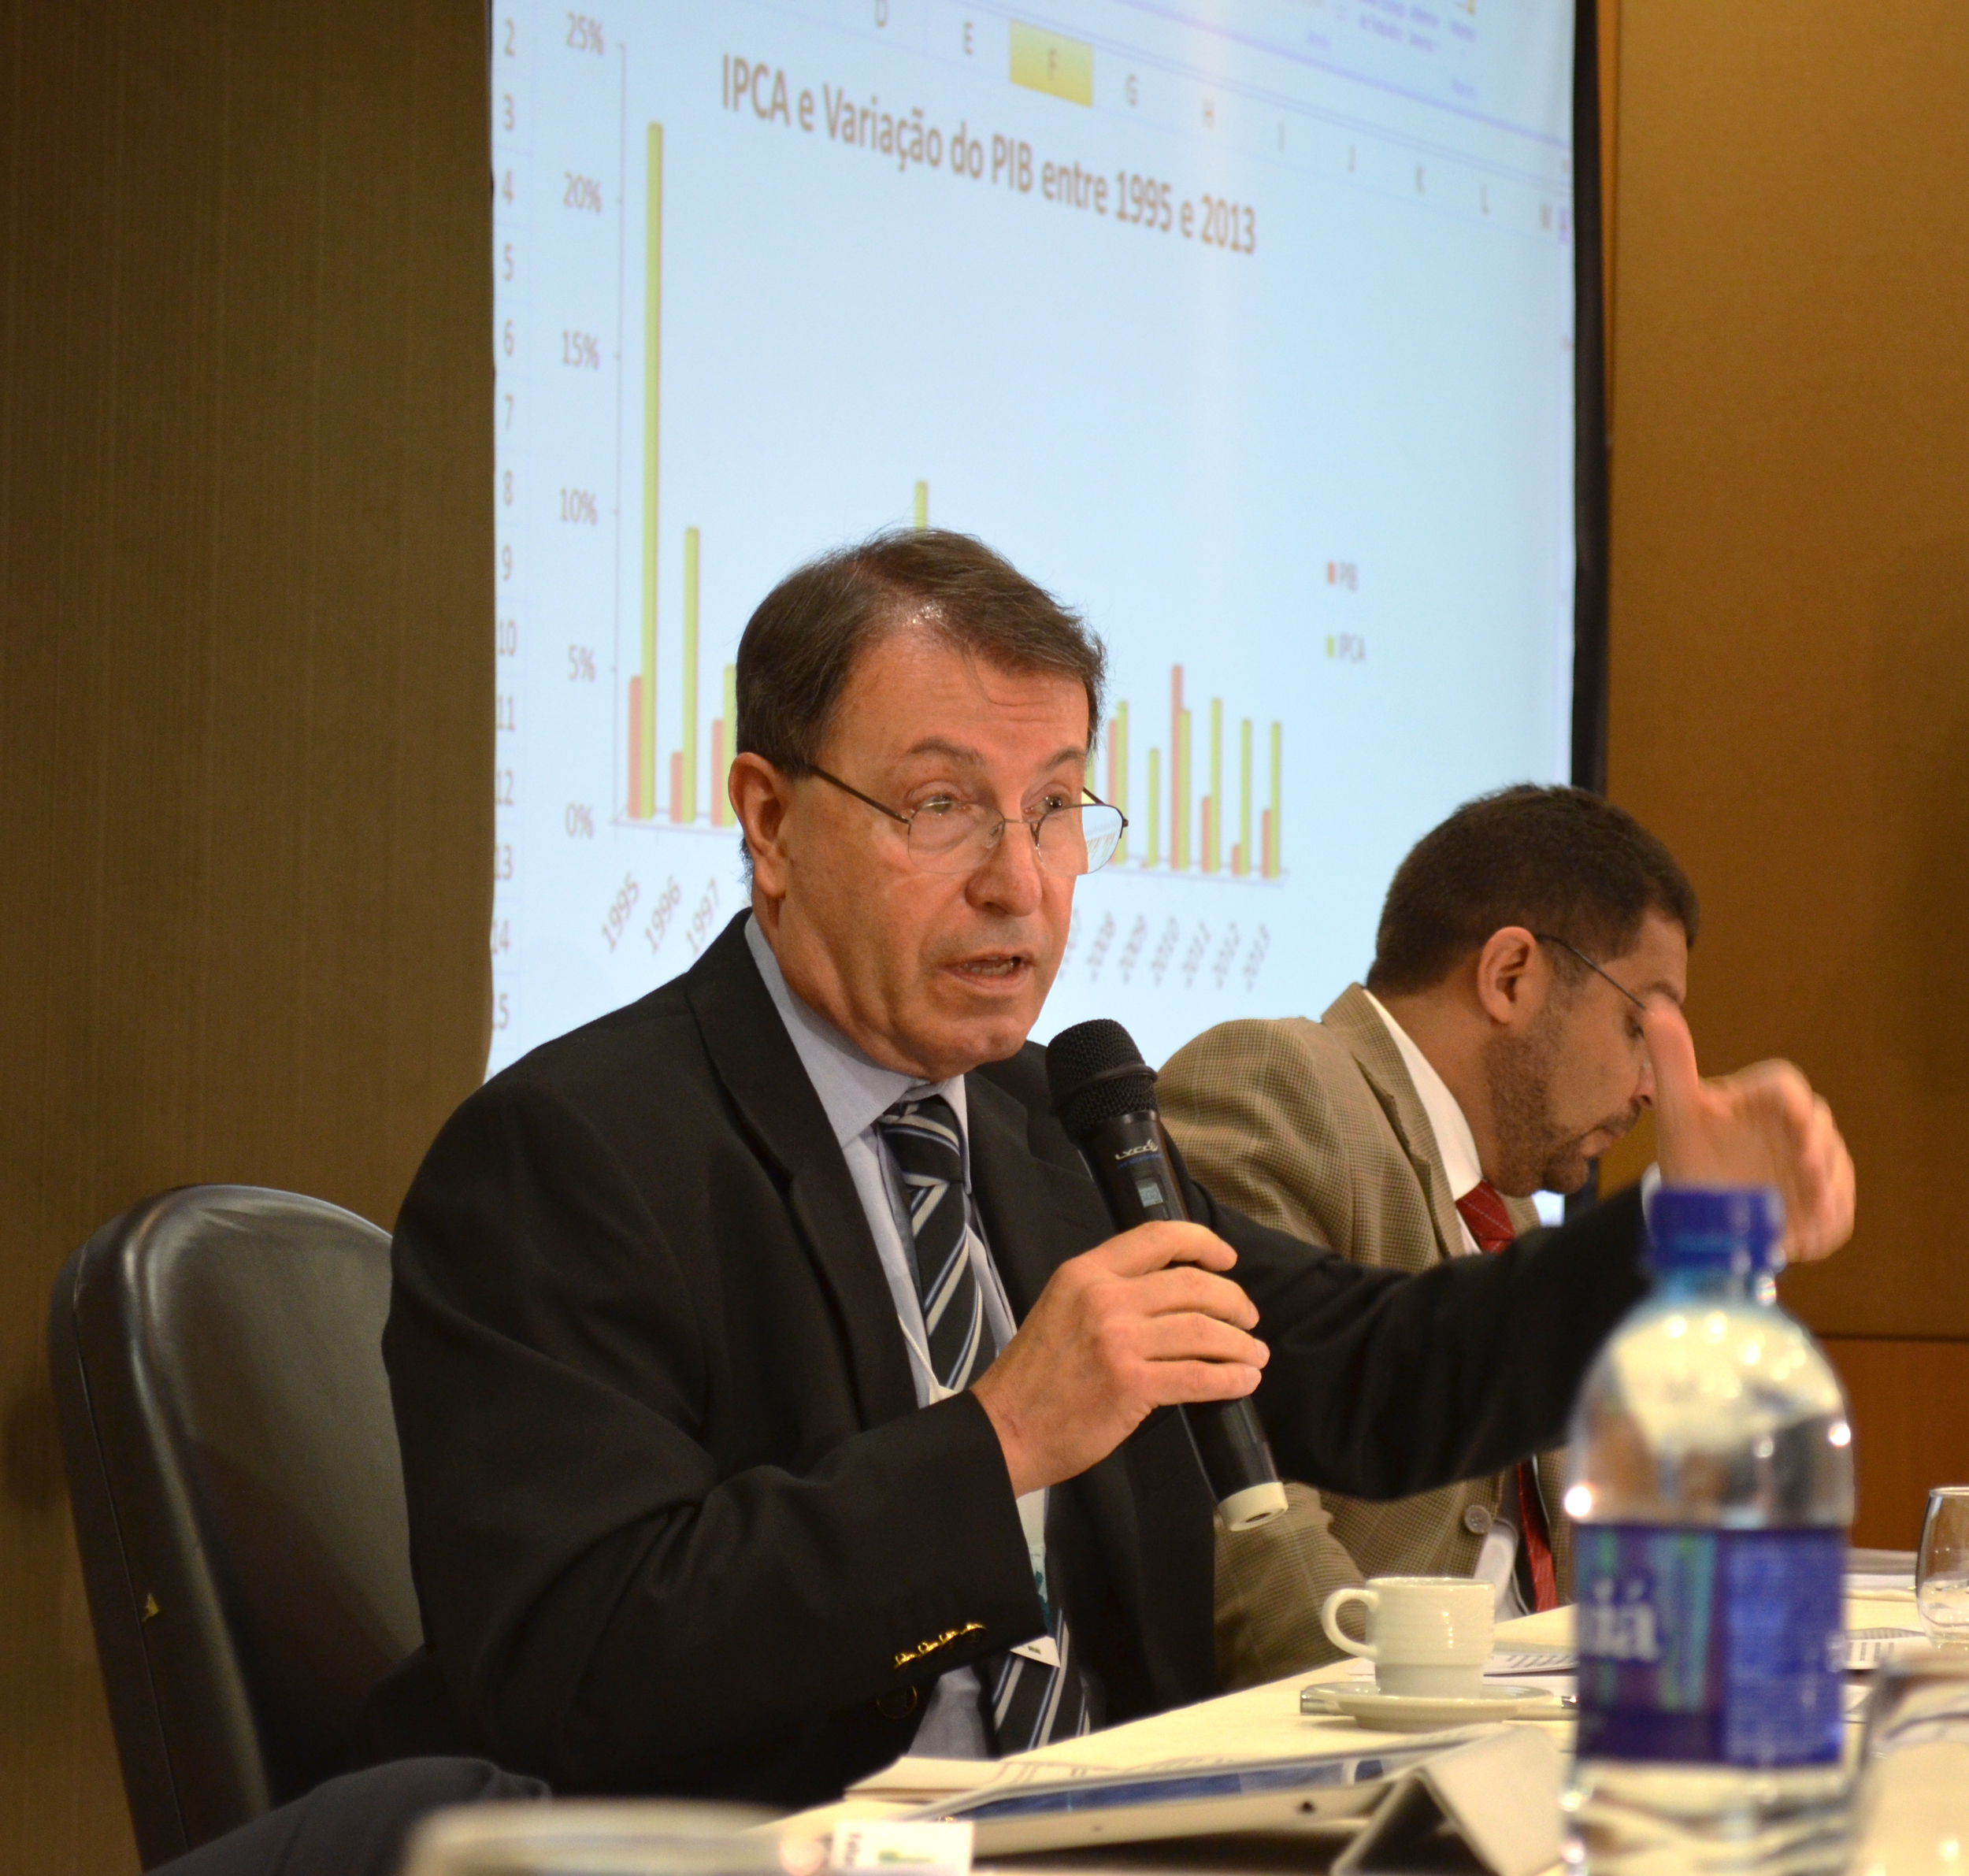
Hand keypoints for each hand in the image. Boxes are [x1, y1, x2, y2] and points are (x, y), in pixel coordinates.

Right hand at [971, 1222, 1267, 1495]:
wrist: (1004, 1428)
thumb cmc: (1035, 1376)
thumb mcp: (1062, 1308)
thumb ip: (1108, 1293)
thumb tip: (1171, 1296)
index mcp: (1086, 1273)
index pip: (1157, 1238)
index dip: (1202, 1242)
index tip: (1227, 1258)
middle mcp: (1104, 1298)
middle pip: (1192, 1285)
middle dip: (1233, 1301)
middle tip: (1248, 1319)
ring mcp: (1118, 1340)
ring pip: (1202, 1330)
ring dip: (1240, 1344)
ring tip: (1254, 1355)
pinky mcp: (1131, 1384)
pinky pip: (1198, 1376)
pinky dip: (1230, 1379)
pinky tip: (1243, 1382)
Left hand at [1644, 1002, 1854, 1262]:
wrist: (1694, 1203)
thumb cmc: (1687, 1148)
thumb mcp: (1675, 1109)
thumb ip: (1670, 1061)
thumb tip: (1654, 1008)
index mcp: (1761, 1097)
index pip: (1785, 1085)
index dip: (1793, 1101)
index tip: (1793, 1117)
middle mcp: (1794, 1127)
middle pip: (1819, 1125)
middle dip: (1817, 1146)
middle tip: (1806, 1169)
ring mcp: (1811, 1164)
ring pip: (1835, 1166)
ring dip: (1829, 1187)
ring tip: (1815, 1209)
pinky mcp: (1820, 1200)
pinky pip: (1836, 1207)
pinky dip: (1829, 1219)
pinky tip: (1812, 1235)